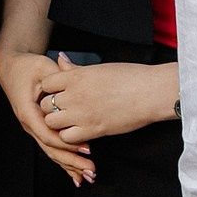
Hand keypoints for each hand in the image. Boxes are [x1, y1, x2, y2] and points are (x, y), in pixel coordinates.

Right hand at [0, 47, 93, 185]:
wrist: (10, 68)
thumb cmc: (26, 67)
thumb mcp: (43, 68)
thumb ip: (59, 79)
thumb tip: (74, 82)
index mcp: (27, 110)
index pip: (47, 134)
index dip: (67, 144)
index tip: (87, 149)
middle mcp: (29, 123)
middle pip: (50, 149)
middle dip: (71, 162)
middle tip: (91, 171)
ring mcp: (33, 127)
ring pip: (51, 152)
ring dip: (69, 166)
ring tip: (88, 176)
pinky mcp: (38, 128)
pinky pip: (51, 147)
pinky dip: (64, 161)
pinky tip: (75, 175)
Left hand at [38, 56, 178, 146]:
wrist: (151, 92)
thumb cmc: (130, 77)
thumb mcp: (98, 68)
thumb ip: (74, 69)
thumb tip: (59, 58)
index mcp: (76, 76)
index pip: (46, 83)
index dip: (50, 90)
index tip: (58, 94)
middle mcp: (74, 94)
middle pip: (44, 104)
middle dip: (50, 107)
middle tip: (62, 110)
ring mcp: (82, 113)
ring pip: (51, 122)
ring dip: (58, 124)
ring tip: (69, 122)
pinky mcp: (93, 130)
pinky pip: (66, 137)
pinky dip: (70, 137)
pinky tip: (79, 133)